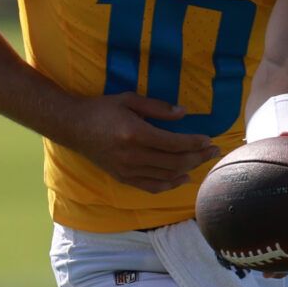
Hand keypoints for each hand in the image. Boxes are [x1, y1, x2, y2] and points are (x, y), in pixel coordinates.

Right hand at [65, 92, 212, 192]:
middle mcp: (132, 155)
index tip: (209, 139)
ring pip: (166, 176)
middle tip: (214, 151)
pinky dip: (170, 184)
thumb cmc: (102, 109)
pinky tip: (183, 178)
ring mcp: (127, 170)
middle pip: (175, 162)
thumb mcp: (129, 100)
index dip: (195, 143)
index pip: (174, 143)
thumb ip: (157, 108)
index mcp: (135, 133)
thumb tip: (183, 113)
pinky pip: (152, 186)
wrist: (73, 127)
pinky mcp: (123, 178)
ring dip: (189, 169)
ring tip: (203, 161)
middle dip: (198, 157)